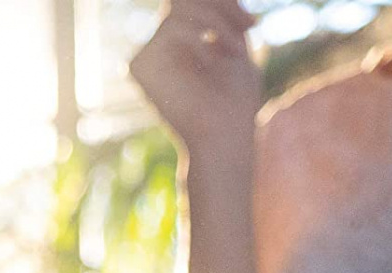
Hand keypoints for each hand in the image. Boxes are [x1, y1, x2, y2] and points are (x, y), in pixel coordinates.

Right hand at [130, 0, 261, 160]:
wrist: (223, 140)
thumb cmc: (236, 106)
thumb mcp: (237, 52)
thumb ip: (227, 19)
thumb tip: (232, 0)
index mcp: (181, 47)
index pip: (192, 5)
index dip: (221, 5)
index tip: (251, 23)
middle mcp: (160, 50)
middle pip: (181, 0)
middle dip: (220, 5)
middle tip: (248, 25)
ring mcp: (148, 57)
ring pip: (178, 7)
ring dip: (216, 21)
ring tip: (234, 50)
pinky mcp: (139, 65)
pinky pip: (171, 27)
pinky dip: (200, 35)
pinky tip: (214, 58)